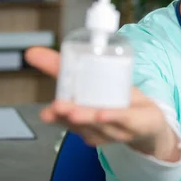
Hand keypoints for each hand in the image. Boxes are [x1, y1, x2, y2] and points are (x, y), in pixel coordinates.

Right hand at [24, 46, 180, 161]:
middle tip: (57, 108)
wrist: (150, 125)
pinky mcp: (135, 122)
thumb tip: (31, 52)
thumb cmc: (116, 103)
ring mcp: (115, 127)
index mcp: (82, 120)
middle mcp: (96, 128)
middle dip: (68, 116)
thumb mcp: (92, 80)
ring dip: (87, 116)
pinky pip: (123, 119)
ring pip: (100, 122)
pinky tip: (103, 114)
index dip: (55, 116)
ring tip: (75, 111)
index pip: (66, 118)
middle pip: (81, 123)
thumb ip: (62, 67)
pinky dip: (112, 116)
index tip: (46, 114)